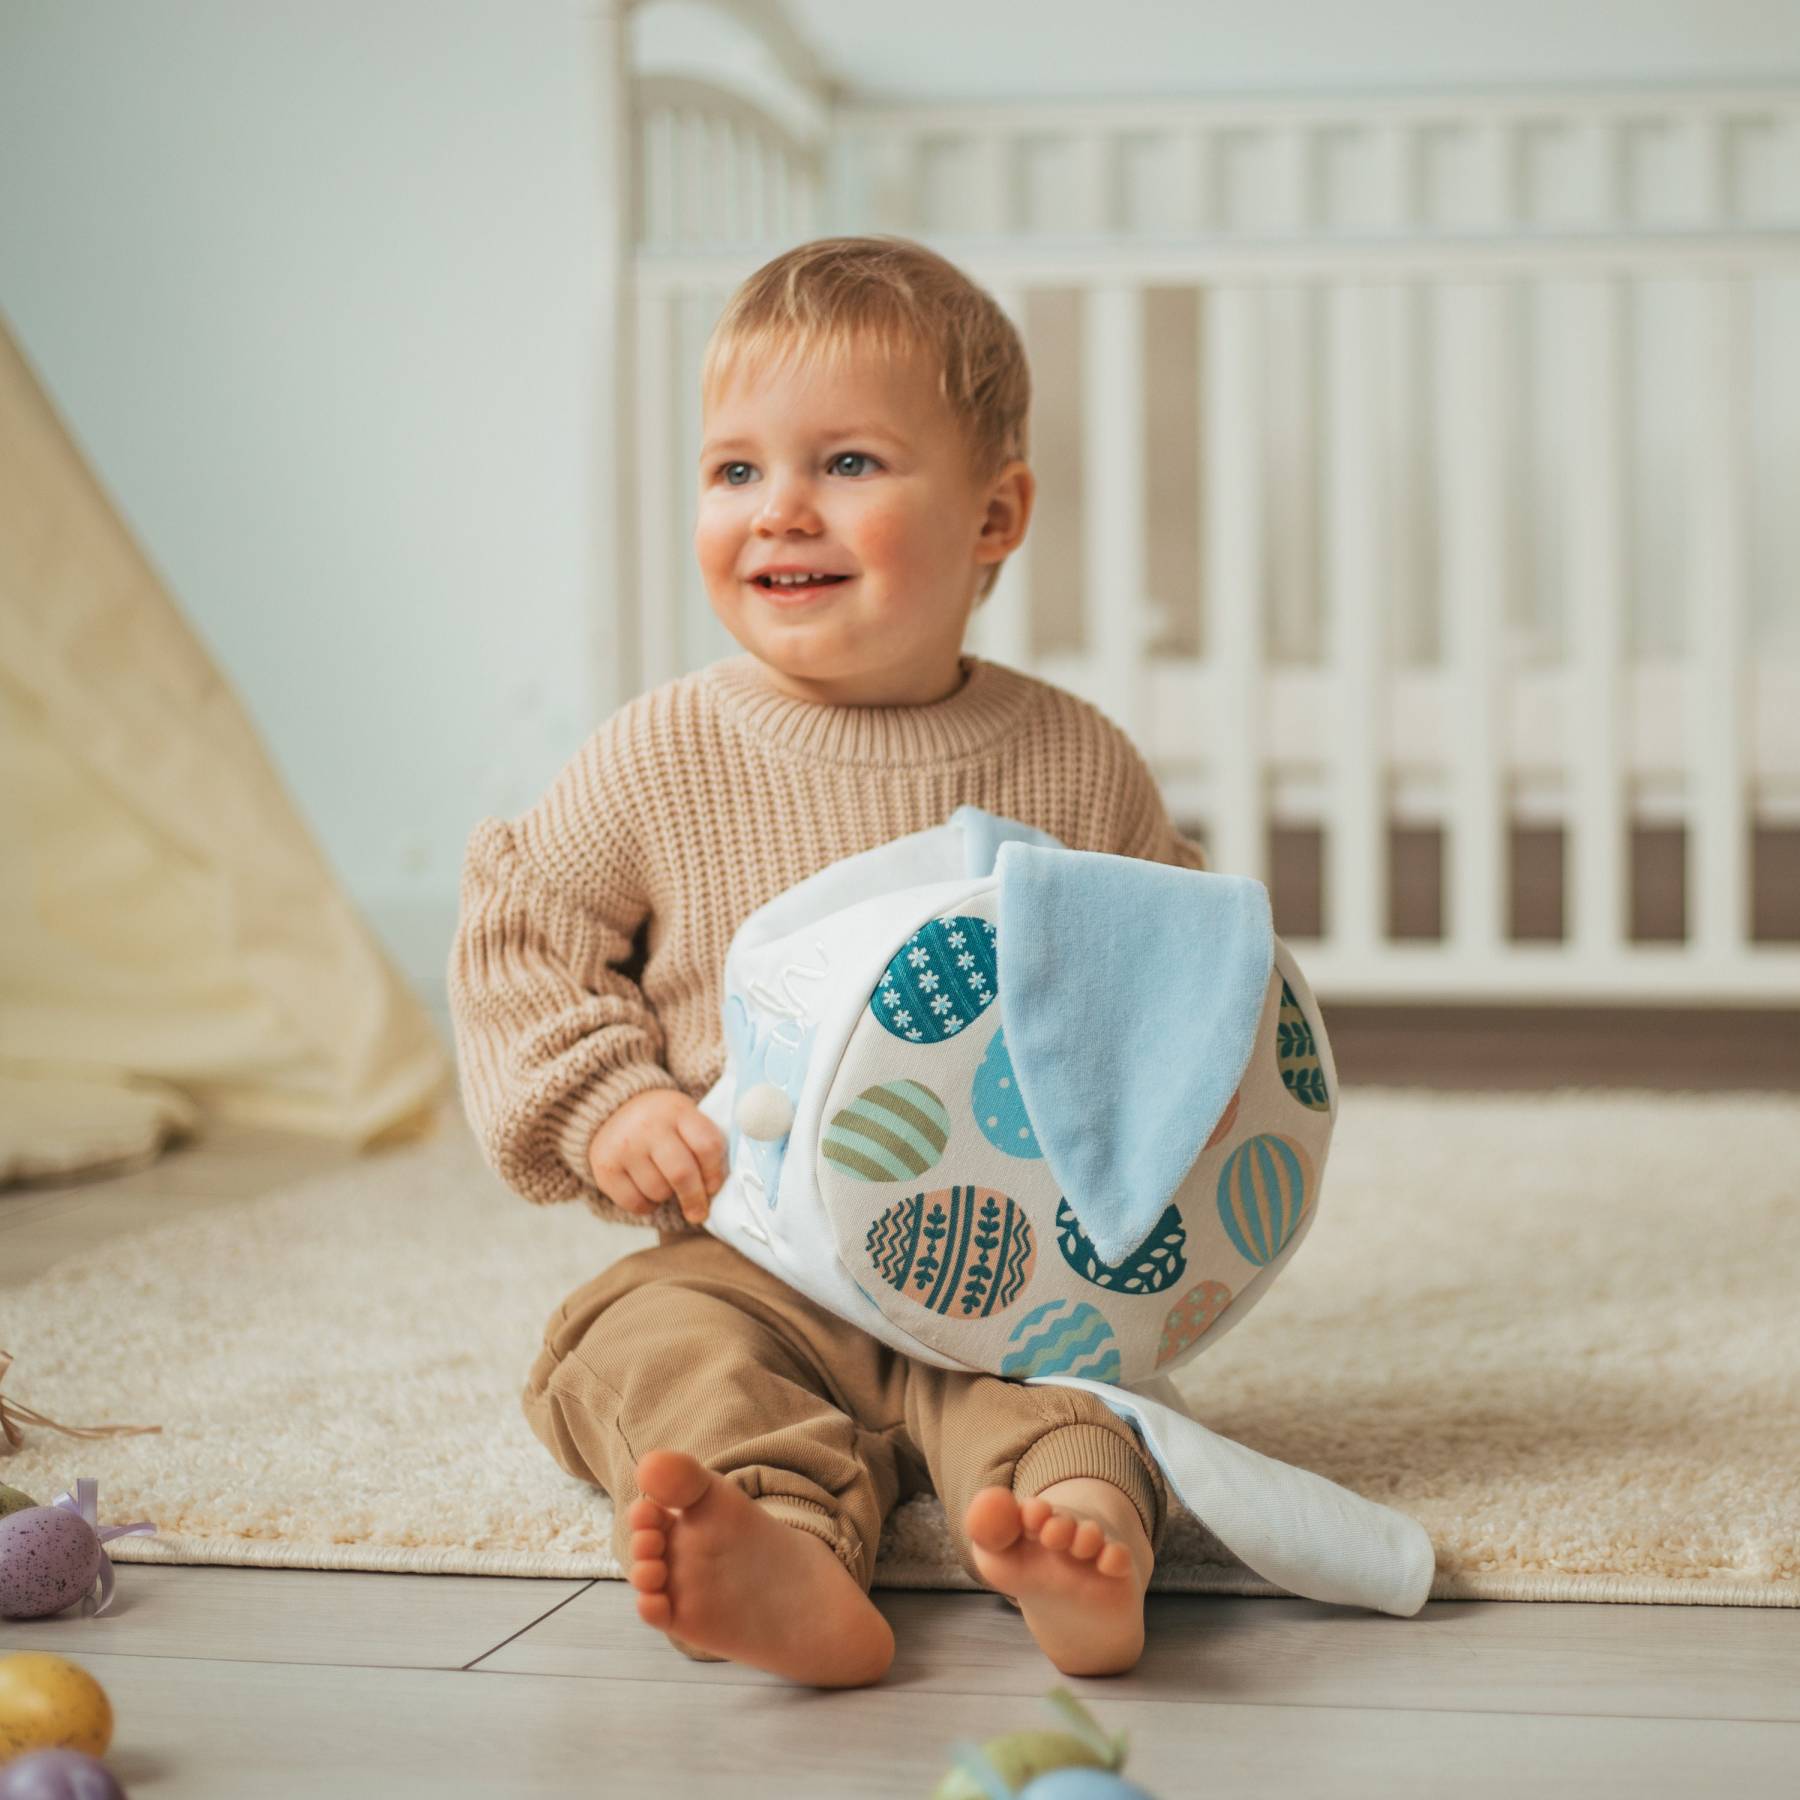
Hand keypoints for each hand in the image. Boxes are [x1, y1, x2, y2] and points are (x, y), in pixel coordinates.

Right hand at [586, 1088, 727, 1225]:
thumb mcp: (685, 1117)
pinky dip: (647, 1206)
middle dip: (695, 1199)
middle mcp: (649, 1126)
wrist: (612, 1109)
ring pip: (658, 1191)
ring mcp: (624, 1146)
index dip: (716, 1173)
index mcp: (678, 1110)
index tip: (714, 1186)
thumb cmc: (661, 1122)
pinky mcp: (605, 1167)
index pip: (707, 1145)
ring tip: (664, 1184)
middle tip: (699, 1212)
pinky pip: (635, 1203)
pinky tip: (647, 1191)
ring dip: (667, 1197)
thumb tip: (719, 1191)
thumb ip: (704, 1143)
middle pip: (682, 1174)